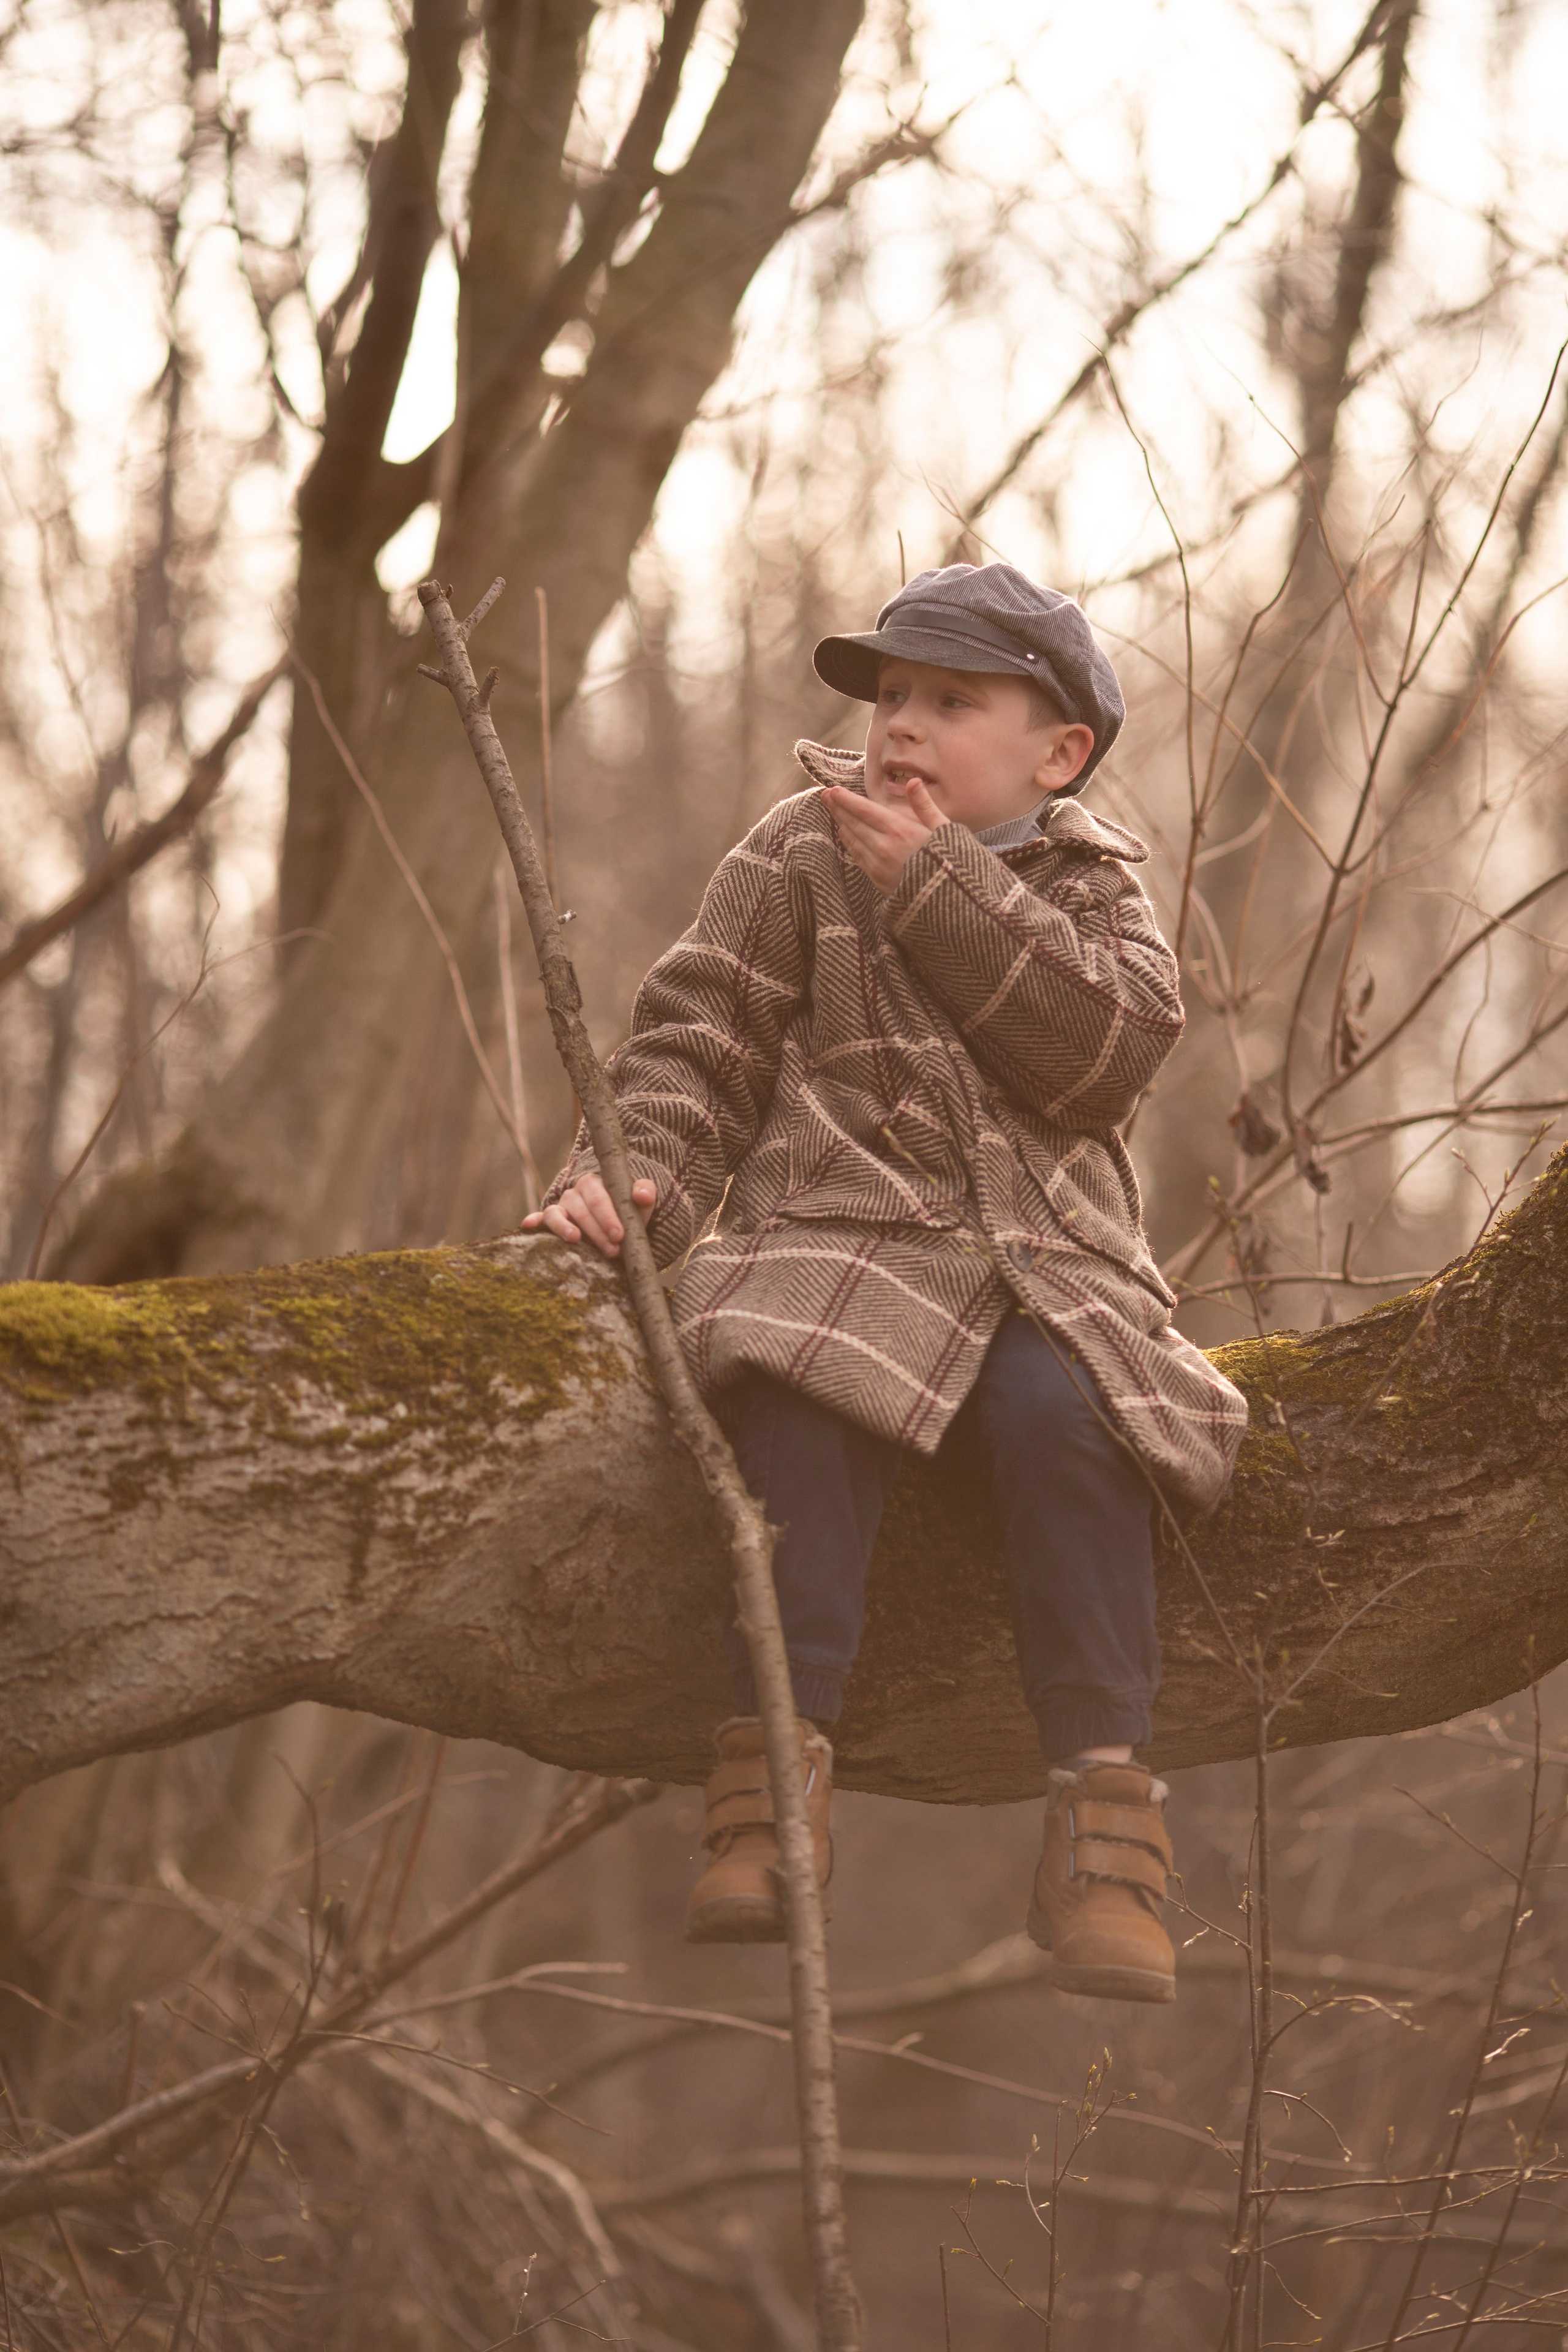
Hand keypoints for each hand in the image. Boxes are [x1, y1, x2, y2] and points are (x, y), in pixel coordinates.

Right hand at [520, 1172, 655, 1257]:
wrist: (618, 1223)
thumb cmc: (628, 1212)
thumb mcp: (640, 1204)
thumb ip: (645, 1195)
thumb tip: (642, 1194)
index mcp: (594, 1183)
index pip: (598, 1197)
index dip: (607, 1215)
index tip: (619, 1235)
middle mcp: (574, 1193)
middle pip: (580, 1209)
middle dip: (596, 1230)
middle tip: (612, 1250)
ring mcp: (561, 1207)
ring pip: (556, 1213)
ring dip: (564, 1226)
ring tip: (574, 1239)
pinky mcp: (551, 1222)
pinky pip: (540, 1220)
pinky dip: (533, 1222)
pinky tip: (527, 1226)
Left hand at [824, 778, 942, 893]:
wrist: (949, 899)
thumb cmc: (950, 861)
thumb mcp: (943, 828)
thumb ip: (924, 804)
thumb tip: (913, 781)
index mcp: (900, 831)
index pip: (865, 810)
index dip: (847, 800)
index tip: (832, 791)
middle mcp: (884, 847)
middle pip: (854, 823)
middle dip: (838, 808)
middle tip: (824, 796)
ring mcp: (878, 865)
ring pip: (853, 840)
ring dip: (841, 824)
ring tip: (832, 811)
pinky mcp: (877, 880)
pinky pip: (857, 857)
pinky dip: (849, 843)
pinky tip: (844, 834)